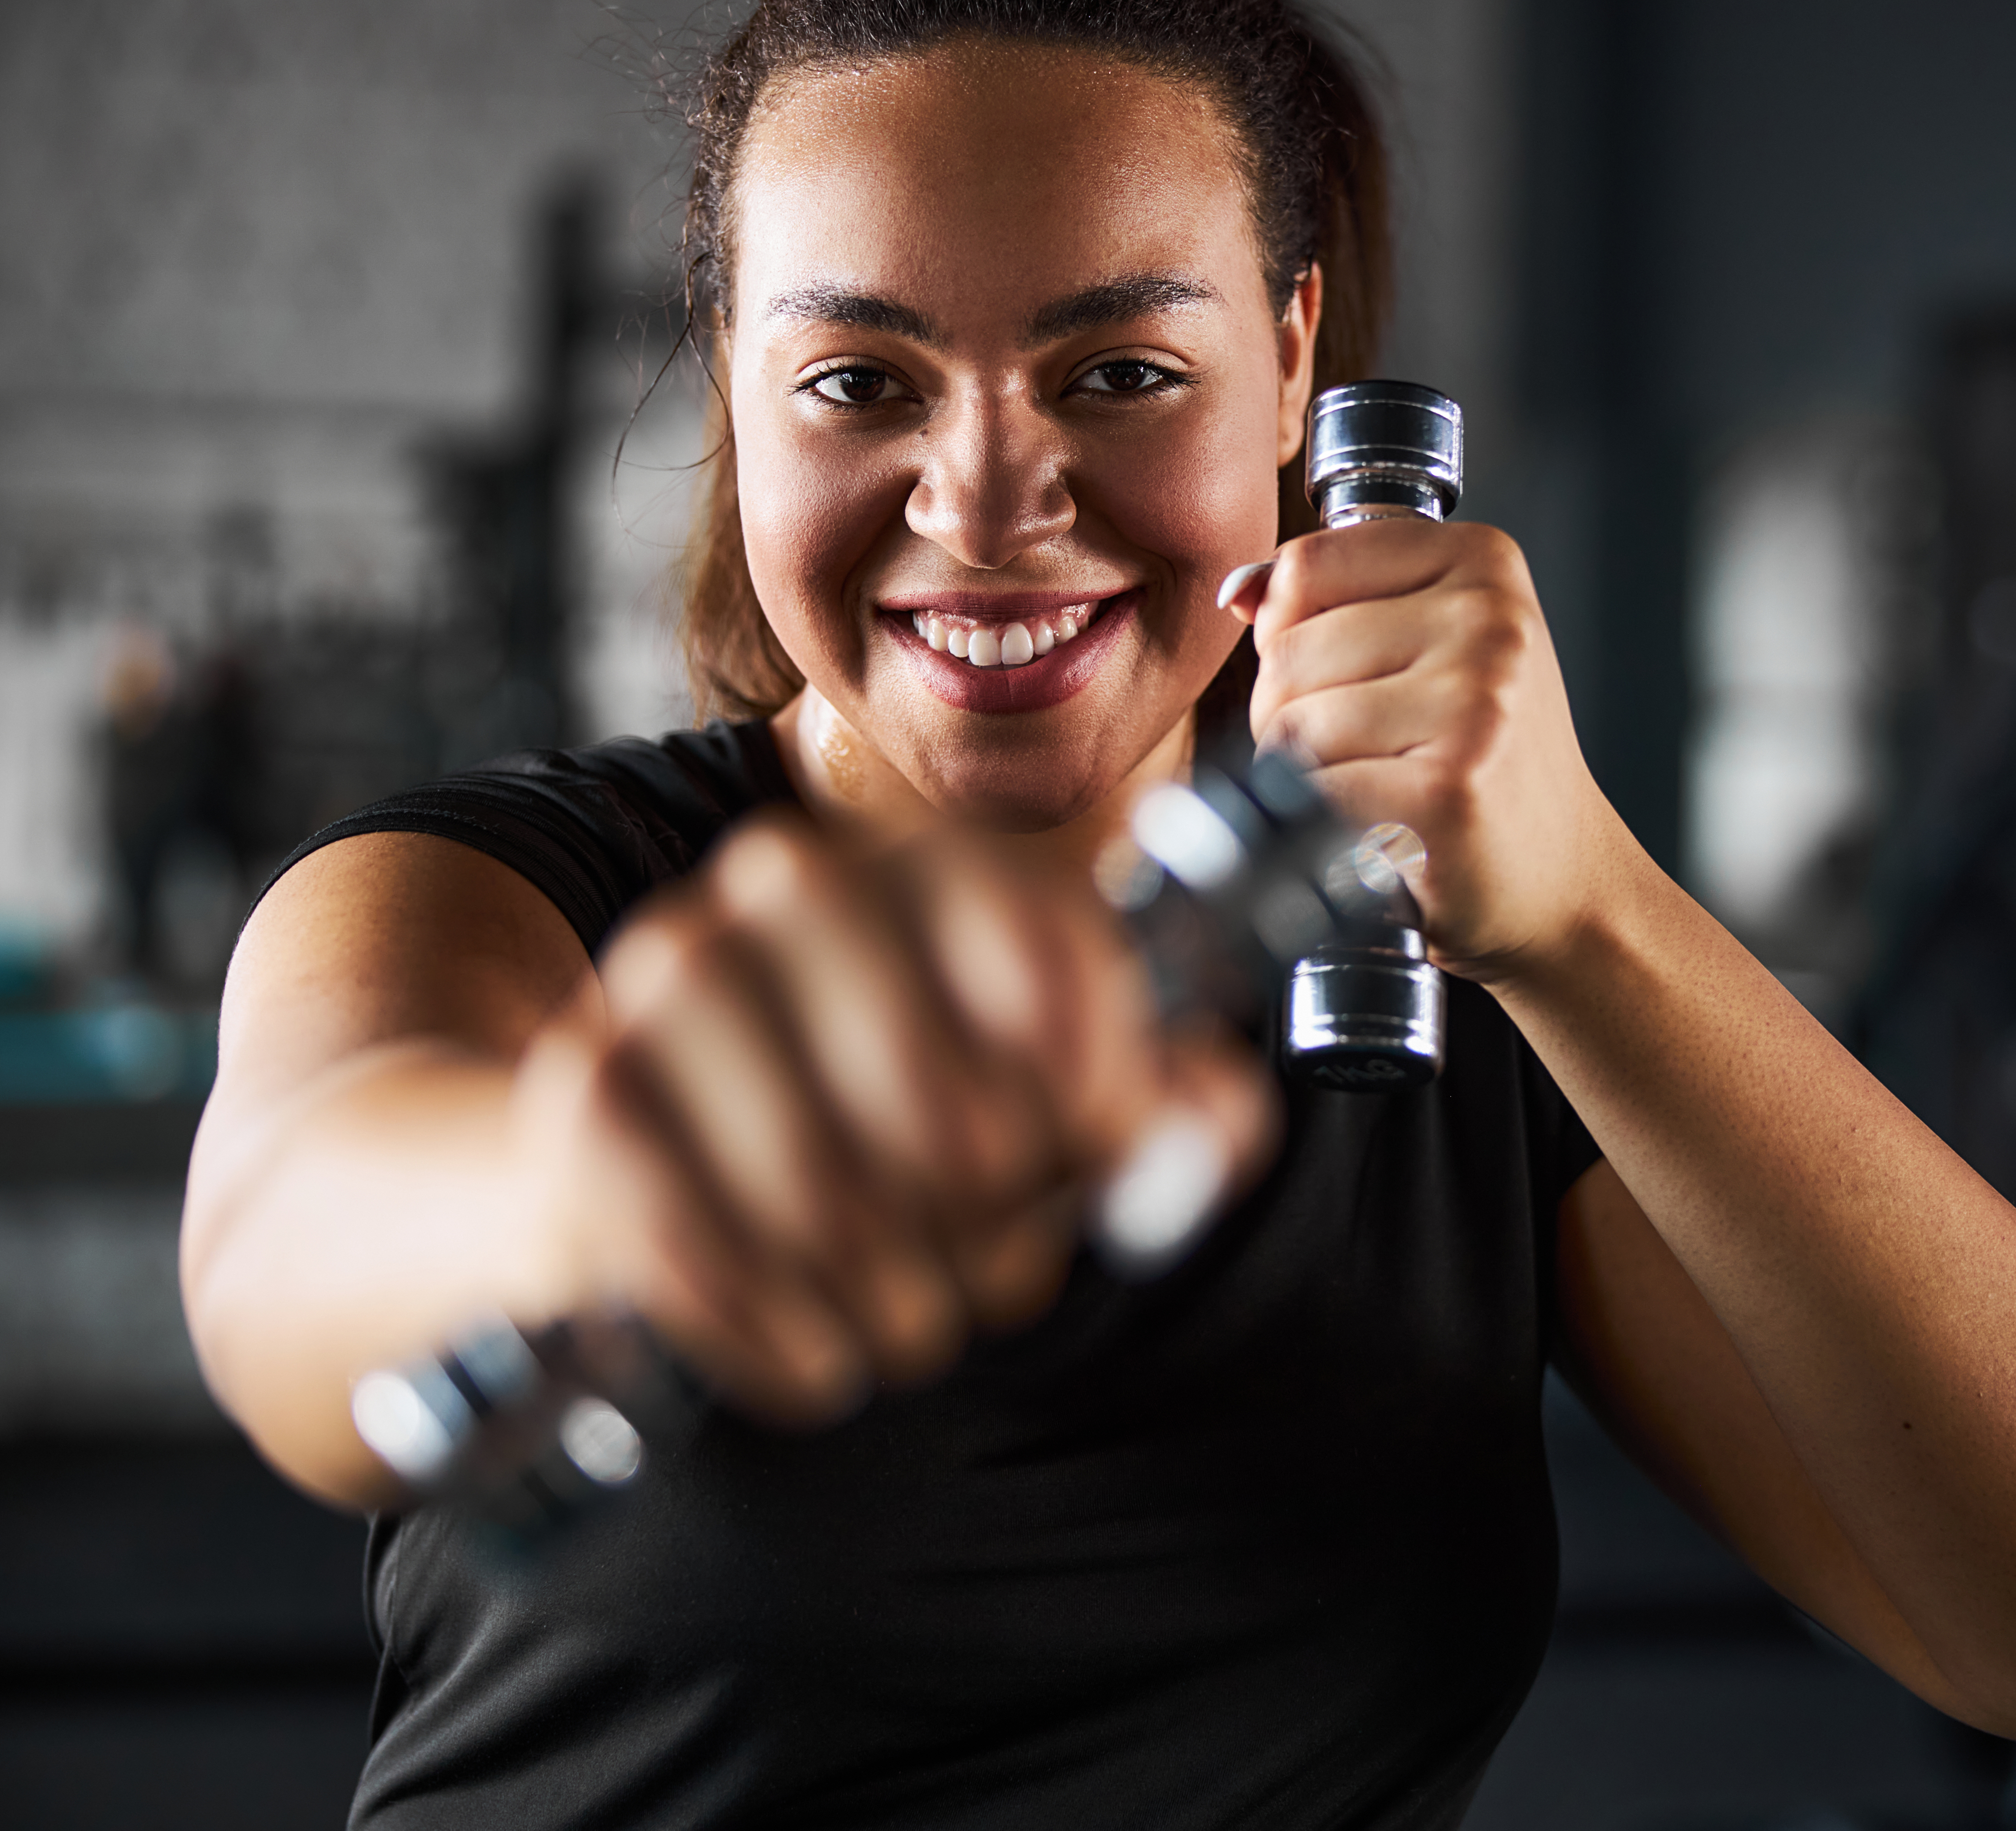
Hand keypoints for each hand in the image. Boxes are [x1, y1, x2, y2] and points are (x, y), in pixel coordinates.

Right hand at [504, 812, 1273, 1420]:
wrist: (666, 1140)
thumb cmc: (900, 1121)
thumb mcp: (1050, 1097)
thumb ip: (1162, 1107)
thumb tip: (1220, 1119)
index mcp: (930, 866)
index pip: (1050, 964)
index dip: (1093, 1096)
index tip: (1093, 1165)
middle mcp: (793, 883)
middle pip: (936, 1096)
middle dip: (985, 1223)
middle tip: (996, 1281)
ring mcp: (670, 972)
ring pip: (814, 1180)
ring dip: (883, 1293)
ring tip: (910, 1327)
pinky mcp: (584, 1087)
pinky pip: (689, 1238)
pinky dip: (772, 1329)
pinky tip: (817, 1360)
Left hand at [1235, 519, 1623, 977]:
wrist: (1564, 876)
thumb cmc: (1488, 759)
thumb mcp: (1437, 643)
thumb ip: (1338, 599)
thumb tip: (1240, 590)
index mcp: (1484, 561)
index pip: (1305, 565)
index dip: (1293, 631)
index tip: (1350, 676)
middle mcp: (1489, 621)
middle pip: (1286, 650)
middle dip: (1292, 713)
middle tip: (1365, 751)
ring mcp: (1474, 704)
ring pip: (1290, 724)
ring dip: (1304, 773)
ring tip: (1373, 786)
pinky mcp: (1447, 789)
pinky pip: (1310, 793)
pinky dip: (1320, 825)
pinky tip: (1377, 828)